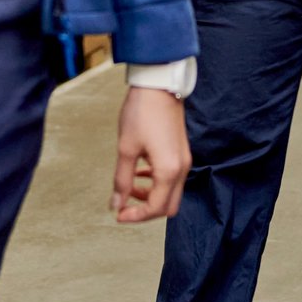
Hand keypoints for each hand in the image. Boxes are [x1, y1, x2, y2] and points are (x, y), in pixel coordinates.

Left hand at [111, 86, 190, 223]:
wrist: (159, 85)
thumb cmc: (141, 113)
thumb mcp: (126, 148)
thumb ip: (122, 180)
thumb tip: (116, 205)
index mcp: (169, 171)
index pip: (155, 208)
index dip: (136, 216)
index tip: (118, 214)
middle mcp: (182, 169)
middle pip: (168, 206)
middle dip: (146, 210)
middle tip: (125, 206)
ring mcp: (184, 160)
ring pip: (171, 193)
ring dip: (151, 196)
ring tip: (130, 188)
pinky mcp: (182, 152)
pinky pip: (173, 178)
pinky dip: (157, 183)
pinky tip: (141, 172)